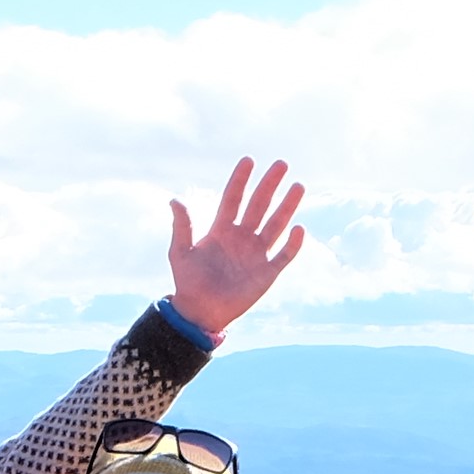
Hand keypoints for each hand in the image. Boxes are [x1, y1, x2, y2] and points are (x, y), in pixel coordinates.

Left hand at [165, 157, 306, 334]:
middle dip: (270, 185)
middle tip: (281, 164)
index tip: (249, 161)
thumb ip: (182, 227)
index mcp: (221, 230)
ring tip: (298, 186)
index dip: (240, 180)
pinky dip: (293, 244)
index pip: (233, 199)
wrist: (199, 312)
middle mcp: (242, 238)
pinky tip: (299, 228)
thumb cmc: (187, 283)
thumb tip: (175, 199)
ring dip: (287, 206)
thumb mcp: (181, 252)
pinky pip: (284, 255)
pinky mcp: (267, 273)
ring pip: (276, 224)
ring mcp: (256, 254)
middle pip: (259, 205)